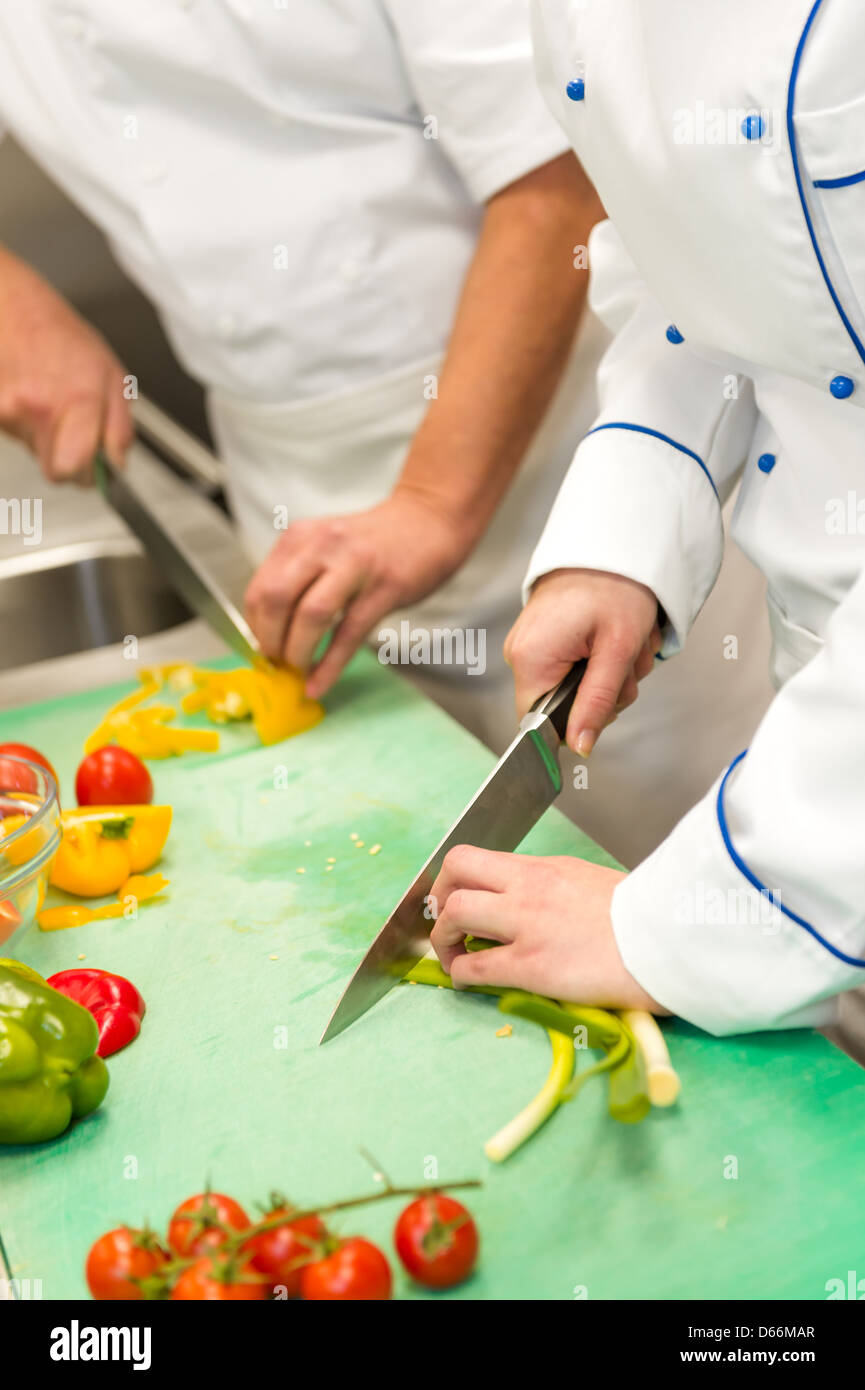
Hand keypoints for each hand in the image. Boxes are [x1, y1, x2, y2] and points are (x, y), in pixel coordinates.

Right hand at [0, 249, 132, 482]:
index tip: (92, 467)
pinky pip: (14, 433)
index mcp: (76, 400)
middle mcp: (37, 408)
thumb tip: (117, 463)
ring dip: (44, 433)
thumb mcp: (112, 374)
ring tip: (47, 396)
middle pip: (53, 470)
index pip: (74, 469)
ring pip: (34, 451)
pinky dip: (24, 422)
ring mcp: (8, 410)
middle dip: (66, 458)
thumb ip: (120, 426)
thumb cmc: (60, 335)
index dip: (85, 475)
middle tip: (71, 429)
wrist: (10, 305)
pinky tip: (29, 393)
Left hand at [245, 490, 476, 696]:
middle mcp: (322, 545)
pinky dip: (329, 666)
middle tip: (278, 664)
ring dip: (297, 653)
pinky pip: (348, 634)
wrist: (427, 521)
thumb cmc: (373, 543)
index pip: (259, 588)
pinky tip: (319, 684)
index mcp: (301, 537)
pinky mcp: (384, 588)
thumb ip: (298, 577)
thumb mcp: (325, 546)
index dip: (255, 628)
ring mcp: (355, 565)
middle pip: (275, 600)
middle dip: (270, 641)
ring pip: (309, 616)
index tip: (264, 650)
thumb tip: (271, 630)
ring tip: (298, 672)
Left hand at [428, 845, 665, 1011]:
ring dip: (444, 937)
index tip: (459, 897)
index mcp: (546, 869)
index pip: (481, 857)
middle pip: (456, 868)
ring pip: (455, 912)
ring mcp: (526, 925)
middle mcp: (528, 888)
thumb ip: (558, 889)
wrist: (668, 941)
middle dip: (439, 894)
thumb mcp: (593, 883)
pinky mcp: (531, 965)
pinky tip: (468, 982)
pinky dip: (460, 975)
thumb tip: (541, 907)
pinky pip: (474, 967)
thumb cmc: (644, 918)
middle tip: (448, 921)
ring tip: (455, 957)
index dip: (458, 878)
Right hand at [504, 568, 661, 755]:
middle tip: (627, 661)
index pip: (539, 724)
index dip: (576, 722)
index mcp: (531, 659)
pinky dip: (601, 658)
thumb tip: (579, 747)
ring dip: (610, 673)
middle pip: (562, 706)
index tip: (607, 699)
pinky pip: (572, 665)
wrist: (614, 542)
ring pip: (573, 686)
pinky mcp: (545, 636)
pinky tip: (613, 635)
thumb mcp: (616, 650)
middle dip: (605, 692)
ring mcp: (531, 644)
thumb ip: (597, 702)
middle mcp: (521, 653)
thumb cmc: (616, 586)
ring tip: (625, 641)